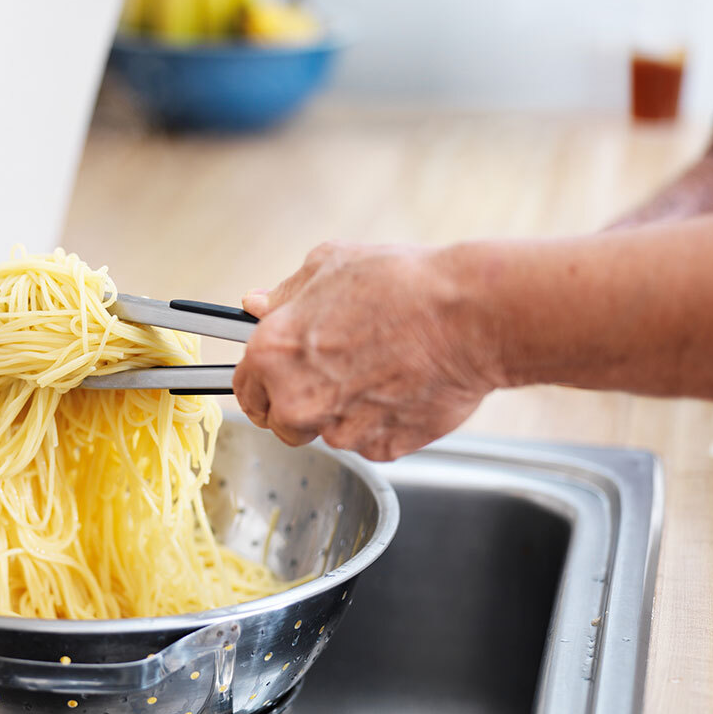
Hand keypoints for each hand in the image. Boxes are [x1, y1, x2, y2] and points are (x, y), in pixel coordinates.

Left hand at [232, 242, 501, 460]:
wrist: (468, 317)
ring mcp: (340, 430)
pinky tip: (401, 387)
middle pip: (281, 422)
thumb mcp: (328, 265)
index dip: (261, 383)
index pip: (244, 390)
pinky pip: (370, 442)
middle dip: (299, 404)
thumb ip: (284, 294)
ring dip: (343, 412)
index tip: (274, 381)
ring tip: (378, 371)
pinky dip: (382, 423)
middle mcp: (297, 400)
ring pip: (328, 433)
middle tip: (334, 373)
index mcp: (272, 354)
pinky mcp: (381, 448)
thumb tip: (257, 304)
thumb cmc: (401, 285)